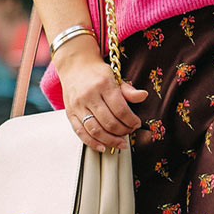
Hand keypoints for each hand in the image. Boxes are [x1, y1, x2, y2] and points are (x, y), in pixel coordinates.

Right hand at [56, 37, 147, 152]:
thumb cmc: (96, 73)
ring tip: (120, 143)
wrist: (75, 66)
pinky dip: (92, 143)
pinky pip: (80, 132)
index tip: (136, 124)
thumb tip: (143, 96)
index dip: (131, 120)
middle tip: (129, 132)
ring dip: (110, 140)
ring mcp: (78, 105)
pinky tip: (103, 147)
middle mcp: (89, 95)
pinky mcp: (70, 113)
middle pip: (109, 122)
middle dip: (123, 131)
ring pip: (95, 130)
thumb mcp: (115, 77)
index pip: (120, 109)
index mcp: (103, 85)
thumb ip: (128, 90)